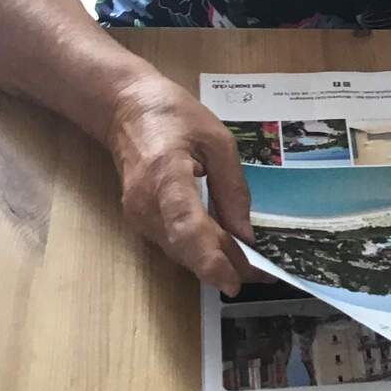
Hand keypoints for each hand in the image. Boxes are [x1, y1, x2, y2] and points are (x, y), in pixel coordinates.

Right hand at [106, 73, 254, 293]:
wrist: (127, 108)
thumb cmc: (176, 116)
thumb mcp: (218, 141)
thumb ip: (232, 189)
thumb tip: (245, 235)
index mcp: (165, 175)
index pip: (186, 226)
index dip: (210, 258)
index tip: (234, 282)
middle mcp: (145, 204)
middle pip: (186, 247)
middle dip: (225, 265)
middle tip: (263, 275)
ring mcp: (136, 215)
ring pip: (179, 251)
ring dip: (214, 261)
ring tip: (250, 264)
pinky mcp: (138, 220)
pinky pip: (172, 243)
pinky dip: (198, 250)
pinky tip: (223, 247)